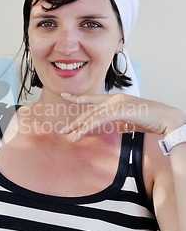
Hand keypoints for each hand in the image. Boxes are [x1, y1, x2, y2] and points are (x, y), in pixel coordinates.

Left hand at [60, 93, 185, 140]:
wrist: (167, 119)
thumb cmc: (152, 120)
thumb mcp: (130, 121)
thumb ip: (119, 122)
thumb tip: (111, 128)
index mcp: (117, 99)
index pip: (94, 98)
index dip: (79, 97)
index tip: (65, 95)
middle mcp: (115, 98)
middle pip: (90, 109)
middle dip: (76, 119)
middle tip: (63, 129)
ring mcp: (118, 103)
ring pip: (93, 115)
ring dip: (79, 126)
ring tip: (69, 135)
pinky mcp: (120, 110)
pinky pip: (99, 119)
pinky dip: (88, 127)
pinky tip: (80, 134)